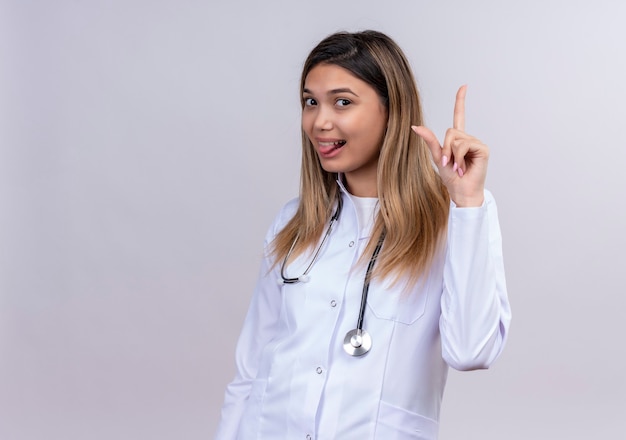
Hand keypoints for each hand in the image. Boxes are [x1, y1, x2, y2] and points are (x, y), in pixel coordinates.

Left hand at [411, 85, 487, 206]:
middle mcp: (468, 138)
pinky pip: (464, 145)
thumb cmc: (451, 178)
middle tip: (449, 163)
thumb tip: (415, 126)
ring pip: (456, 138)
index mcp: (458, 140)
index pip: (459, 116)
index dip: (460, 101)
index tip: (464, 86)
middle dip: (445, 148)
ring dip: (452, 155)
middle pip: (451, 131)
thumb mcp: (437, 157)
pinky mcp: (482, 148)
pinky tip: (463, 167)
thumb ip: (430, 140)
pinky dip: (459, 157)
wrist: (461, 191)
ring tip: (457, 167)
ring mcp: (476, 143)